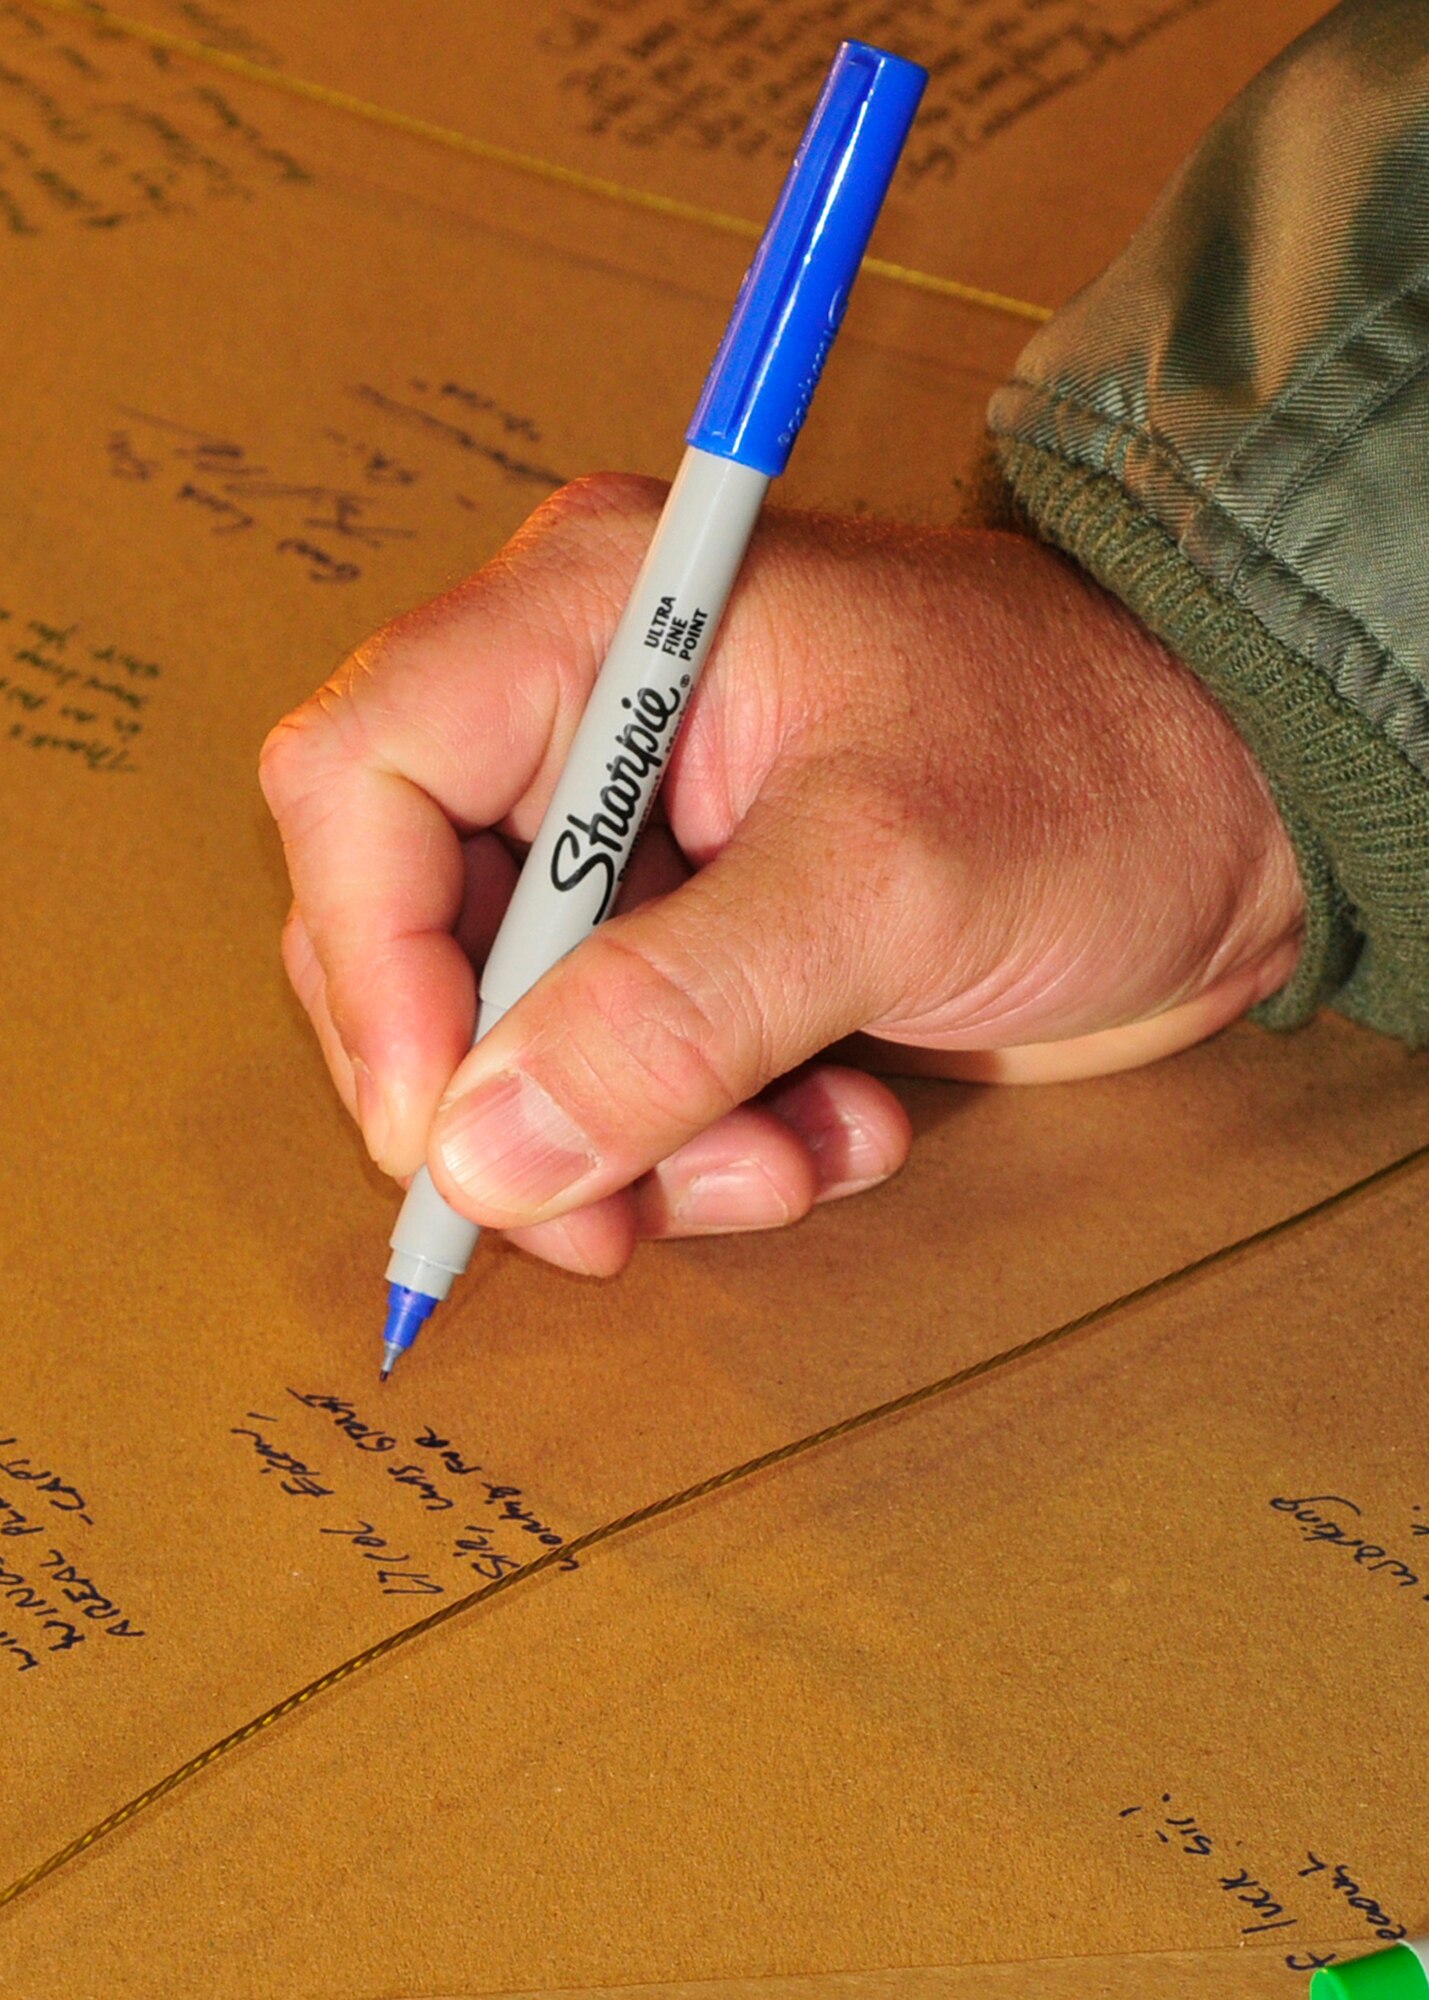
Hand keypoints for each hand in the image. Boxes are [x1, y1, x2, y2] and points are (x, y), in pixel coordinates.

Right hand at [259, 474, 1302, 1275]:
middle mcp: (591, 720)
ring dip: (641, 1143)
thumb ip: (675, 1016)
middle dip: (515, 1097)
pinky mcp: (703, 938)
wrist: (1246, 819)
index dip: (372, 966)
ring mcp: (644, 839)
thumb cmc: (1097, 768)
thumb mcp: (882, 881)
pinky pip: (624, 1077)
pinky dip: (713, 1141)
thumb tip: (482, 1147)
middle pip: (415, 933)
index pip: (360, 779)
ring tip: (792, 1157)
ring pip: (520, 1038)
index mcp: (597, 621)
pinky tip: (839, 1126)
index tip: (445, 1129)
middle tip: (609, 1216)